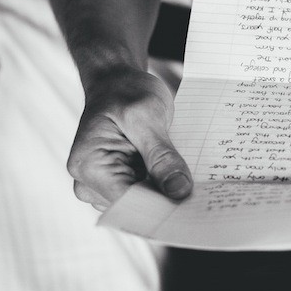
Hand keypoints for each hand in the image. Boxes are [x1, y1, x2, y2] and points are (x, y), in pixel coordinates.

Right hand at [67, 67, 191, 210]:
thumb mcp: (147, 116)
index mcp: (88, 165)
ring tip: (189, 178)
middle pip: (135, 207)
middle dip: (167, 200)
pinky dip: (163, 186)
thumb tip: (178, 191)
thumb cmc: (126, 92)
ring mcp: (101, 186)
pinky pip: (144, 194)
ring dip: (166, 193)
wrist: (117, 83)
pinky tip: (179, 176)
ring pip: (143, 203)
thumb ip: (161, 155)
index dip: (161, 206)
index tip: (193, 207)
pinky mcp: (117, 183)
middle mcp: (88, 182)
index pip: (127, 201)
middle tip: (202, 195)